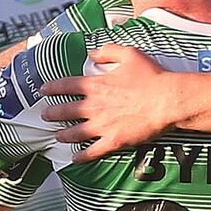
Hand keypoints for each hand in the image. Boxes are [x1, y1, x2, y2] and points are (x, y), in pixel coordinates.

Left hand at [41, 45, 175, 162]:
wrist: (166, 100)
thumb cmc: (151, 76)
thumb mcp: (129, 54)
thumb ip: (108, 51)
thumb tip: (92, 53)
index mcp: (96, 85)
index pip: (66, 85)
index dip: (52, 88)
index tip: (43, 90)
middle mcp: (94, 106)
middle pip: (65, 111)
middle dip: (52, 113)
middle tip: (45, 115)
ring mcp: (102, 125)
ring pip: (74, 133)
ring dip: (63, 135)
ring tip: (57, 136)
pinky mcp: (112, 141)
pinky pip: (91, 152)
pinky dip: (81, 156)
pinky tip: (74, 158)